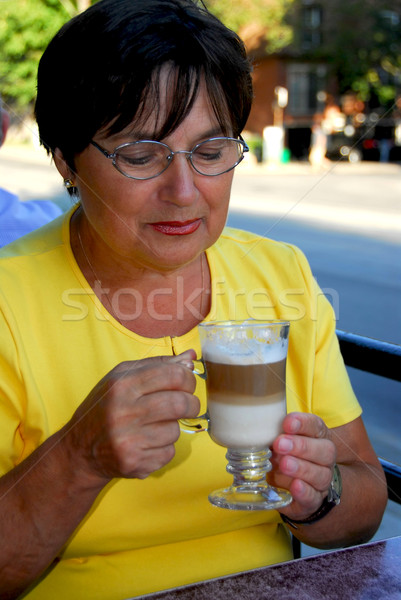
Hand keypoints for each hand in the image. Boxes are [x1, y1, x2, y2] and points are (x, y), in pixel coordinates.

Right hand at [63, 350, 198, 484]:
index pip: (173, 375)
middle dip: (191, 404)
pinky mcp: (133, 462)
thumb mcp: (123, 378)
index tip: (186, 384)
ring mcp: (128, 439)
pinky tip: (146, 444)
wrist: (79, 449)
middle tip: (187, 405)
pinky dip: (163, 448)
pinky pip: (168, 452)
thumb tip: (191, 356)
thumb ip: (157, 365)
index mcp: (122, 384)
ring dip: (172, 428)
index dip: (188, 379)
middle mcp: (123, 411)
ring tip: (154, 426)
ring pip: (175, 430)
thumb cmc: (105, 407)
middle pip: (180, 404)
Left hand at [270, 412, 336, 519]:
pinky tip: (295, 486)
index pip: (316, 426)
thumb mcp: (280, 441)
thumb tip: (256, 431)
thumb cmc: (287, 455)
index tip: (287, 423)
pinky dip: (304, 492)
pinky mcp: (314, 500)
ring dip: (301, 468)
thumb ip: (274, 434)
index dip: (303, 423)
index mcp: (317, 437)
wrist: (298, 488)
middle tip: (280, 444)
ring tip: (285, 464)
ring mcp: (322, 480)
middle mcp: (324, 458)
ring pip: (320, 474)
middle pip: (324, 450)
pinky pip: (314, 497)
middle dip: (301, 446)